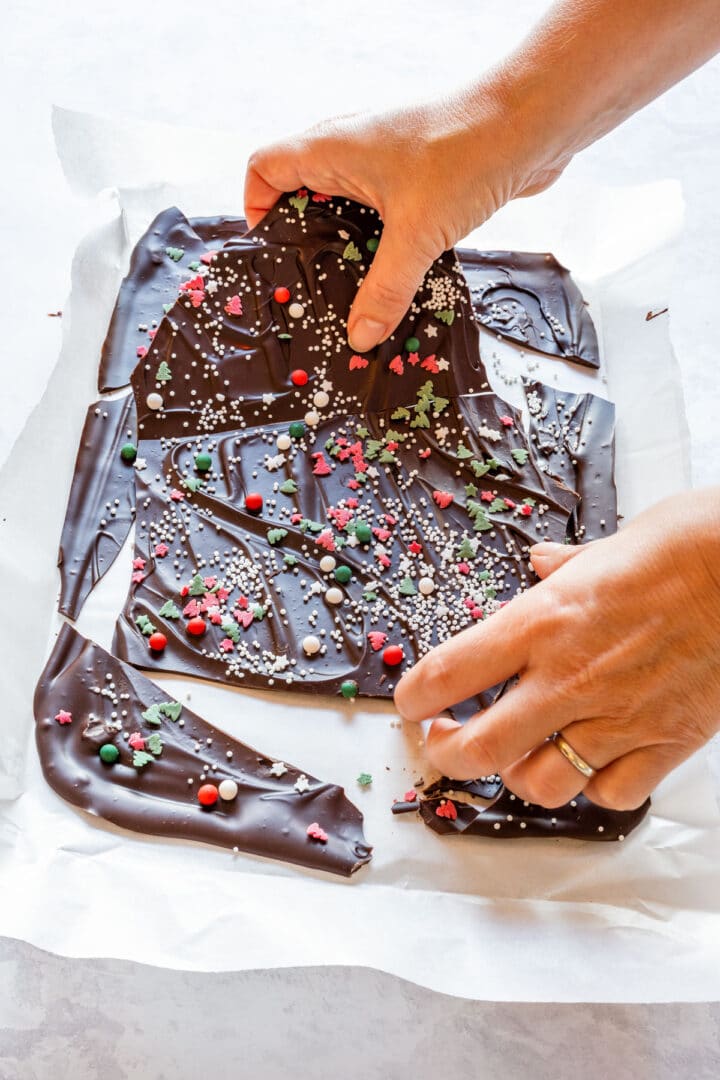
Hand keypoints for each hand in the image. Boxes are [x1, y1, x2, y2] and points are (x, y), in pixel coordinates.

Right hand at [244, 91, 565, 352]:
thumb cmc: (467, 153)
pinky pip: (383, 211)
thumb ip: (384, 291)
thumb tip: (360, 336)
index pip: (264, 168)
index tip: (273, 252)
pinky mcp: (417, 174)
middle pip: (302, 192)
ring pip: (346, 204)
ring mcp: (385, 159)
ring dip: (347, 243)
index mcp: (332, 149)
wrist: (531, 123)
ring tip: (353, 290)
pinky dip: (382, 240)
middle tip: (313, 286)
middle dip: (304, 239)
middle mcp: (352, 149)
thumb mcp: (417, 235)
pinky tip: (397, 274)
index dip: (256, 208)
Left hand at [393, 490, 719, 810]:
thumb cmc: (682, 547)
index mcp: (541, 622)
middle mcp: (568, 678)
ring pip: (541, 785)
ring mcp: (617, 718)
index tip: (410, 705)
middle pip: (479, 749)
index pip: (446, 675)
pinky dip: (595, 787)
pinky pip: (612, 794)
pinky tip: (593, 763)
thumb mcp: (603, 547)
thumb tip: (540, 564)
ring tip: (519, 756)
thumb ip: (561, 569)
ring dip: (519, 776)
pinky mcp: (666, 743)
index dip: (413, 699)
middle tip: (444, 745)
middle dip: (447, 756)